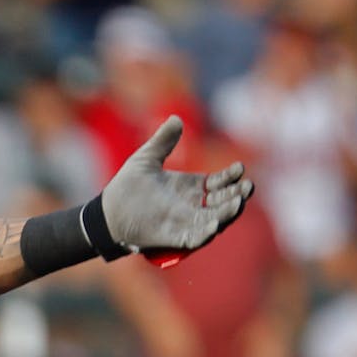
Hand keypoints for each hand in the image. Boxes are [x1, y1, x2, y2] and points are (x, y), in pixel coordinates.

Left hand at [100, 115, 253, 253]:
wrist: (108, 212)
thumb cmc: (128, 187)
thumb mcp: (146, 159)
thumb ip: (163, 141)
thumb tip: (176, 119)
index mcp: (192, 187)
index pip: (220, 182)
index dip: (231, 176)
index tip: (240, 168)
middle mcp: (194, 206)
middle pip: (224, 201)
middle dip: (238, 195)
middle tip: (249, 187)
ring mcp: (187, 223)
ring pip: (216, 219)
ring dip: (228, 213)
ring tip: (239, 203)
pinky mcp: (175, 238)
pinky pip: (195, 238)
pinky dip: (206, 233)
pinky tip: (215, 225)